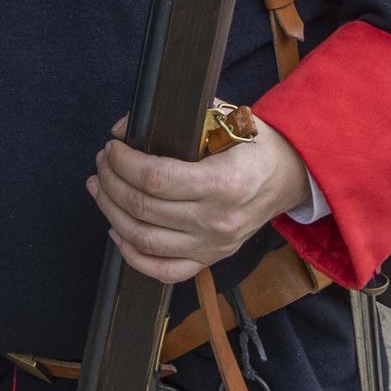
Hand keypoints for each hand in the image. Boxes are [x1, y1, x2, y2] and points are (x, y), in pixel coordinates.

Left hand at [88, 116, 313, 282]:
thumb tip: (122, 128)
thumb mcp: (223, 119)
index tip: (111, 148)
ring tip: (100, 188)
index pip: (155, 179)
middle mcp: (217, 220)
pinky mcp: (210, 259)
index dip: (123, 163)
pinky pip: (164, 271)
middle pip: (143, 208)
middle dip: (111, 182)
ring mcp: (213, 245)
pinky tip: (116, 230)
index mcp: (223, 183)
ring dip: (111, 212)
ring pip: (144, 239)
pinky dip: (132, 255)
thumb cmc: (255, 146)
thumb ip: (174, 120)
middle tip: (102, 163)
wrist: (291, 177)